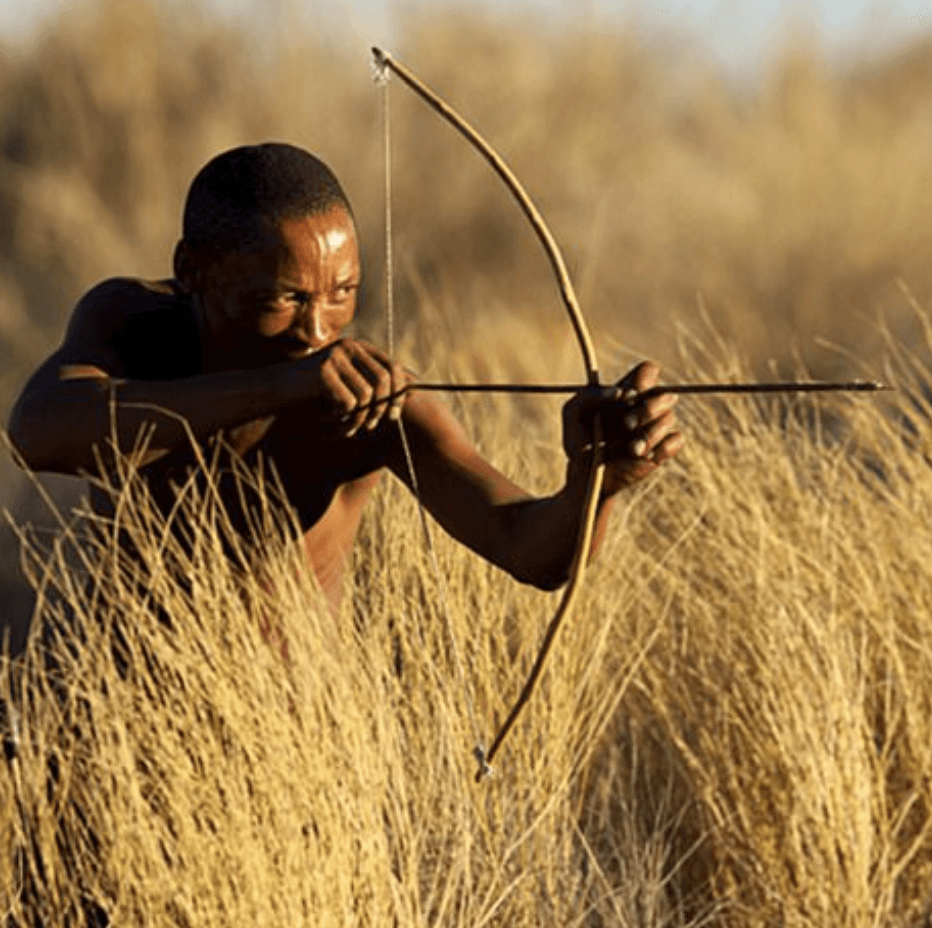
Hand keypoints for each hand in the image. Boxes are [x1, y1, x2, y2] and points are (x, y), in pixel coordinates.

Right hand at [295, 338, 409, 436]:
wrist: (277, 389)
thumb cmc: (315, 392)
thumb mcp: (348, 387)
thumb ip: (375, 388)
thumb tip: (414, 392)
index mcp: (360, 347)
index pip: (393, 368)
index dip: (398, 394)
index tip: (393, 416)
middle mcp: (350, 346)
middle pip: (383, 382)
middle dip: (380, 409)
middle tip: (369, 427)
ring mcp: (336, 356)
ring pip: (366, 396)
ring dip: (358, 418)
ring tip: (344, 426)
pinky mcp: (323, 371)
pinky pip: (348, 403)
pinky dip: (341, 417)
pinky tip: (326, 417)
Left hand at [562, 361, 682, 493]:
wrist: (586, 476)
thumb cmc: (579, 440)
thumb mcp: (573, 414)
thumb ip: (589, 396)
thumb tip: (619, 392)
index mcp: (626, 393)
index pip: (648, 371)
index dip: (644, 379)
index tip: (628, 396)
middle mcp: (643, 407)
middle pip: (665, 394)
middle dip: (648, 409)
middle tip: (626, 424)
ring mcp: (653, 428)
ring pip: (669, 418)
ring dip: (650, 433)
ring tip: (631, 449)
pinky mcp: (660, 450)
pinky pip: (675, 440)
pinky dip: (663, 447)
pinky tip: (643, 456)